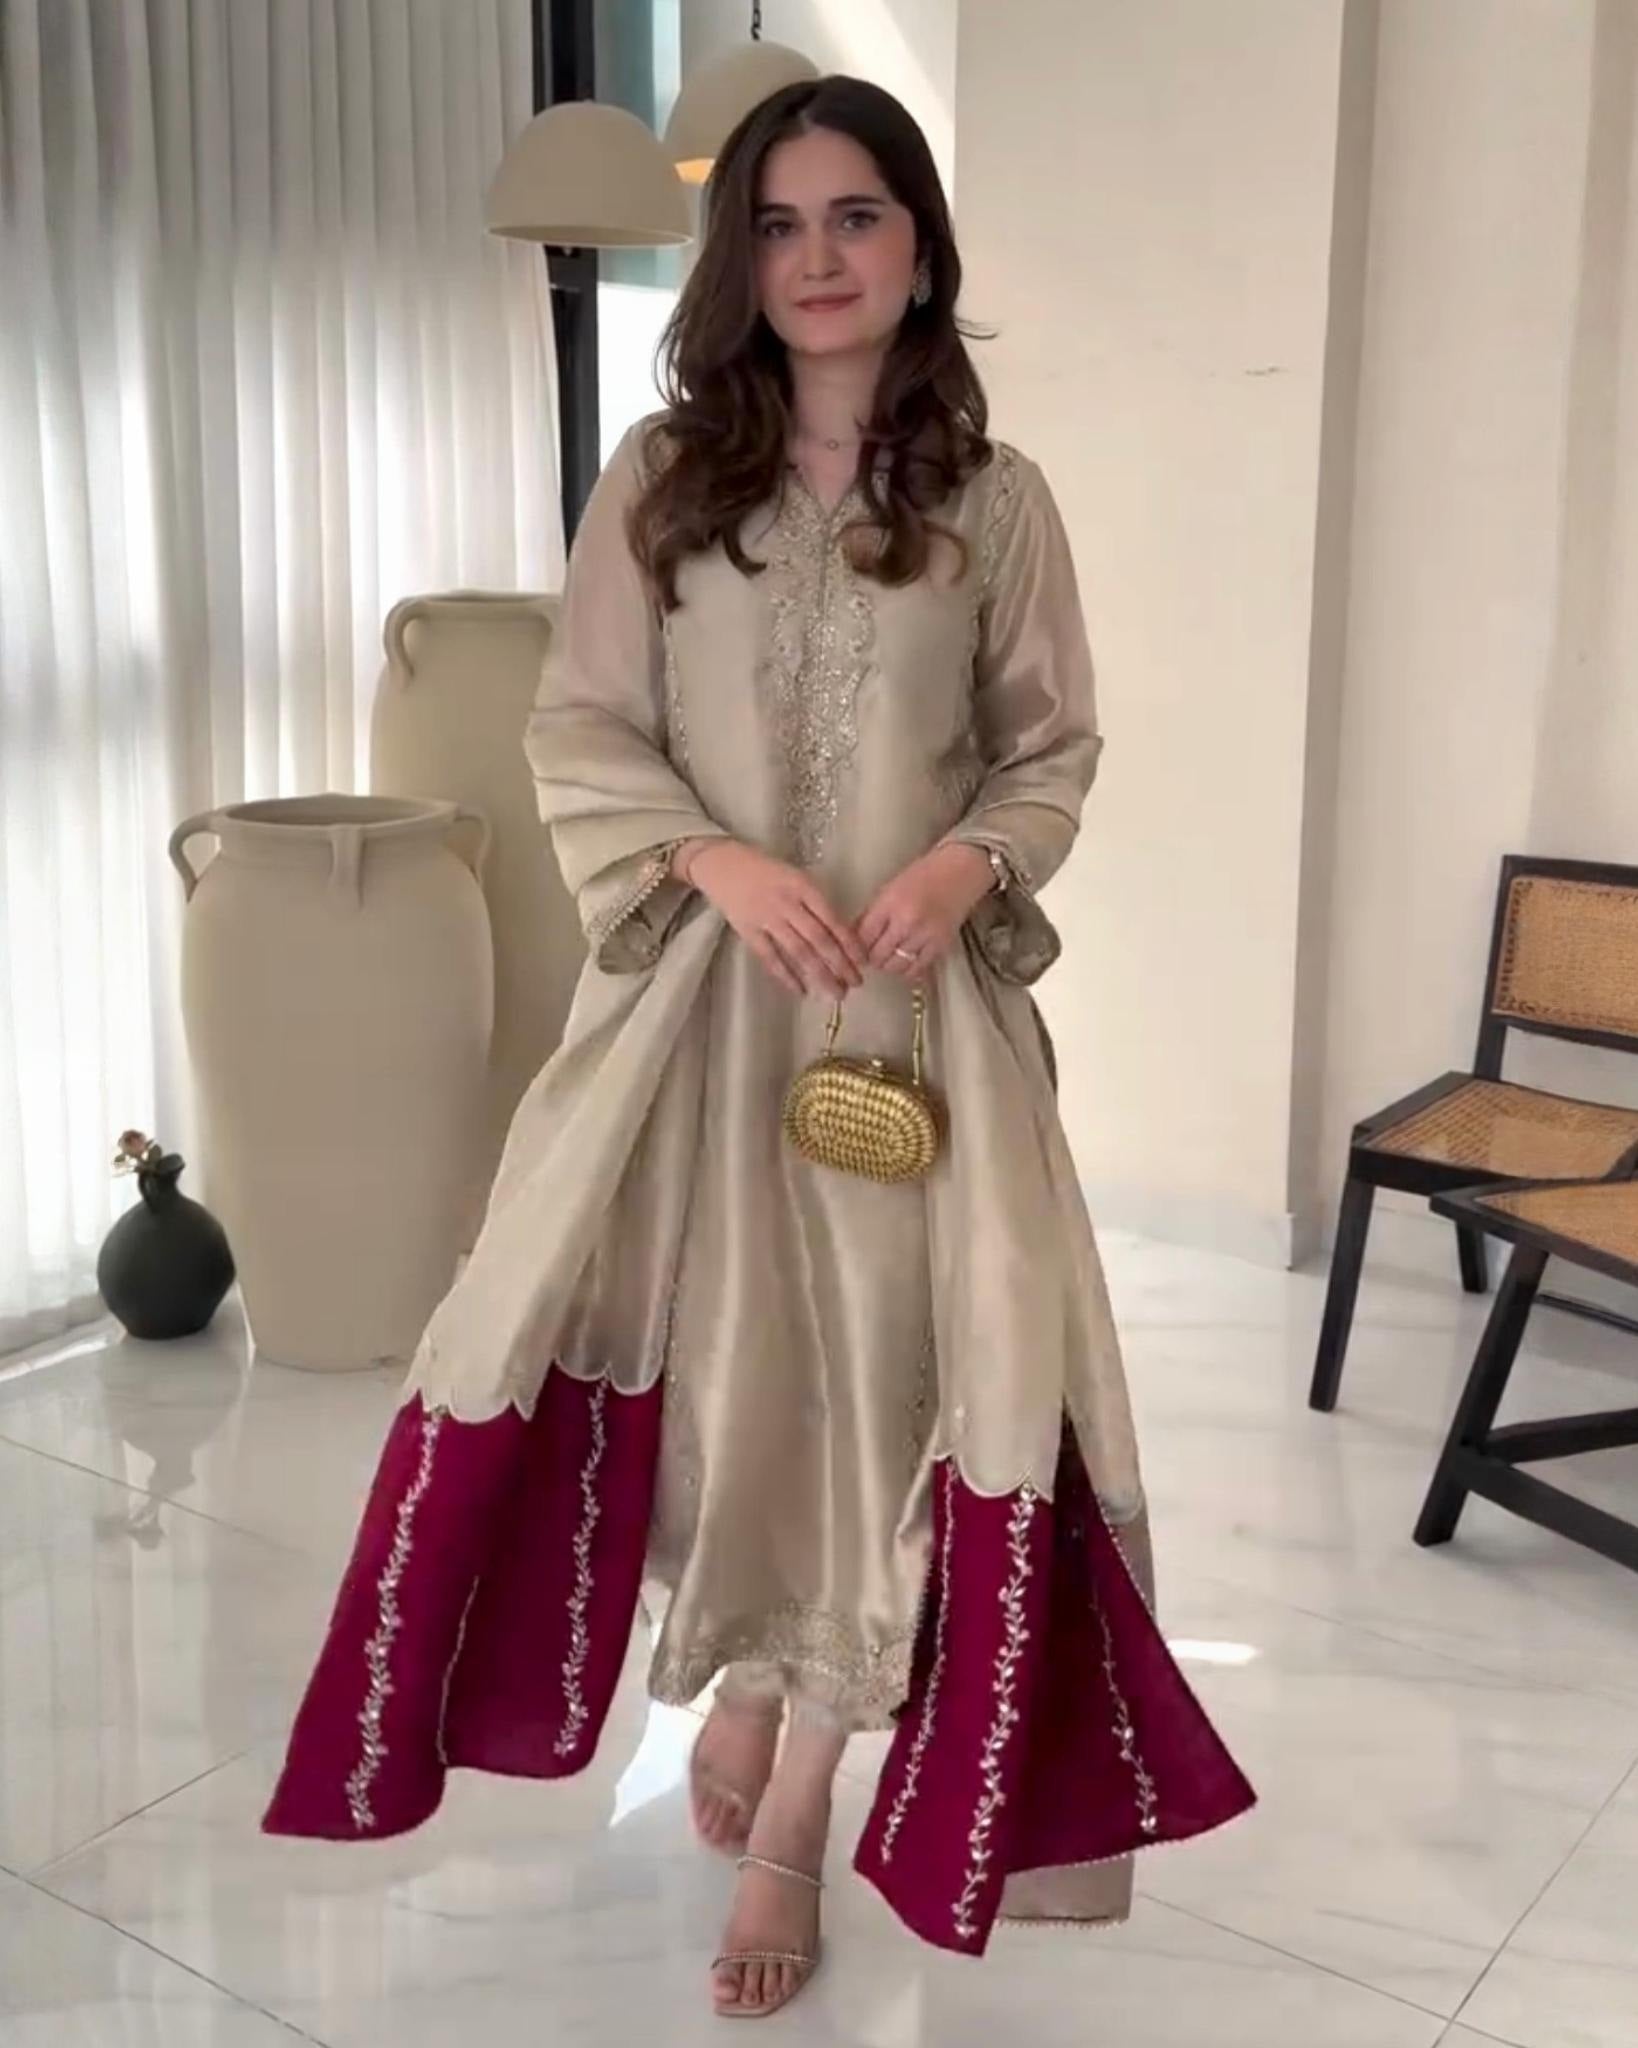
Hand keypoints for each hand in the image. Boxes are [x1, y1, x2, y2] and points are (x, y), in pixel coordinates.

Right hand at [681, 841, 866, 999]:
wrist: (722, 864)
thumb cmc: (765, 870)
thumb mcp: (796, 876)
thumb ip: (815, 901)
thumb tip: (840, 933)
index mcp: (803, 886)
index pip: (832, 919)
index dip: (850, 943)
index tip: (863, 961)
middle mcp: (787, 903)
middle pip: (819, 939)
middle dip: (840, 964)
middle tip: (855, 983)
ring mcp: (766, 918)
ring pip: (798, 952)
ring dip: (820, 975)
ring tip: (836, 992)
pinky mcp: (748, 931)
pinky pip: (770, 958)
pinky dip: (786, 976)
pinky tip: (801, 991)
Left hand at [857, 843, 993, 980]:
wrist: (961, 872)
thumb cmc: (925, 875)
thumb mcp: (890, 888)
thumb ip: (872, 913)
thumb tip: (854, 936)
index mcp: (890, 903)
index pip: (863, 937)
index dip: (856, 947)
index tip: (856, 949)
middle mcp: (907, 922)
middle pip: (877, 955)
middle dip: (871, 957)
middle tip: (872, 954)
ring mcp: (925, 935)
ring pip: (896, 966)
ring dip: (889, 964)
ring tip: (889, 956)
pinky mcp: (941, 946)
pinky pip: (917, 969)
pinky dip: (908, 969)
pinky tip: (906, 961)